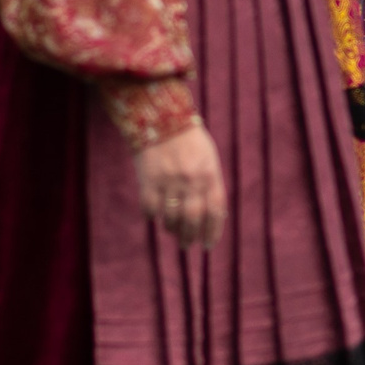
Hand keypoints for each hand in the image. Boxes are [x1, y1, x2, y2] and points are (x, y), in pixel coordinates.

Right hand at [136, 122, 226, 248]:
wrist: (162, 118)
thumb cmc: (189, 140)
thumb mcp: (209, 159)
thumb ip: (211, 184)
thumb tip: (212, 215)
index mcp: (210, 175)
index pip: (216, 212)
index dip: (213, 232)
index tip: (208, 245)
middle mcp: (192, 181)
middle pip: (193, 220)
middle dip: (190, 237)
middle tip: (187, 245)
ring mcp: (170, 181)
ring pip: (171, 218)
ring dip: (172, 229)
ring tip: (172, 230)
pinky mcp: (149, 180)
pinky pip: (150, 209)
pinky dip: (152, 216)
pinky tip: (153, 215)